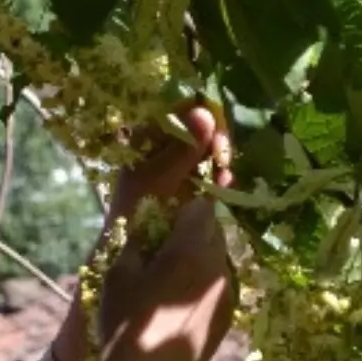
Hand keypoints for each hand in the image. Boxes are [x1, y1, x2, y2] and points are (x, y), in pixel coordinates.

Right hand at [99, 196, 234, 360]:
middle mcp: (218, 267)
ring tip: (172, 284)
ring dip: (201, 262)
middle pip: (215, 232)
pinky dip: (205, 288)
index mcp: (191, 249)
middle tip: (166, 252)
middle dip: (195, 234)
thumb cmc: (125, 324)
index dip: (183, 211)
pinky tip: (181, 309)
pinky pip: (221, 288)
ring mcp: (228, 295)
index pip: (202, 207)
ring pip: (220, 261)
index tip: (165, 225)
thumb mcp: (118, 274)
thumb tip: (148, 229)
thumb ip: (137, 242)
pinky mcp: (229, 318)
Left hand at [107, 100, 233, 227]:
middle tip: (222, 153)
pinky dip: (219, 173)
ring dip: (219, 157)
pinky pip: (211, 169)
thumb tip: (206, 111)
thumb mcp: (159, 175)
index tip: (217, 125)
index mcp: (148, 136)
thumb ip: (183, 147)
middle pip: (199, 127)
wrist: (137, 250)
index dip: (201, 113)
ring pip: (209, 147)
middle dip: (214, 138)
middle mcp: (165, 146)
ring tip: (222, 173)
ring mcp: (180, 164)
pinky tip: (223, 183)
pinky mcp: (193, 183)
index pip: (180, 110)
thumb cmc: (139, 209)